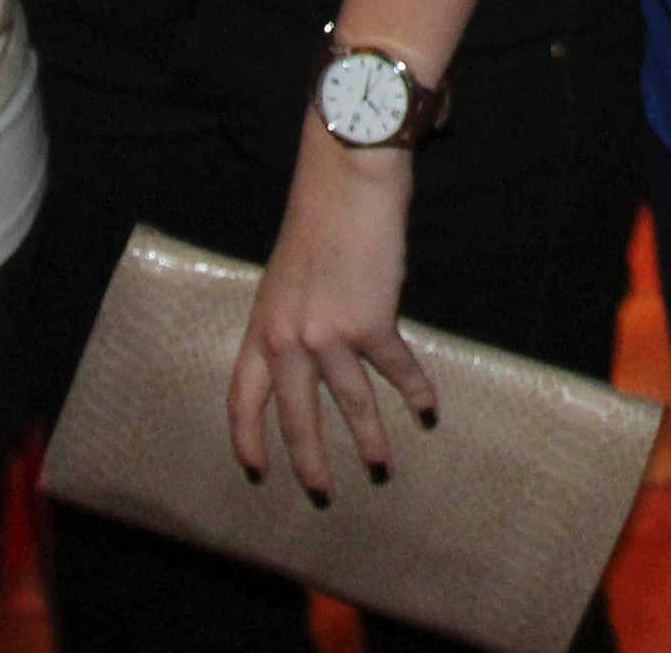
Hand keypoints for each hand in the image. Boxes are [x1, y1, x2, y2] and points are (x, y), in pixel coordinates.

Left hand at [229, 130, 438, 500]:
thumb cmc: (321, 216)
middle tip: (320, 491)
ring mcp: (328, 334)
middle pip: (293, 416)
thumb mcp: (288, 274)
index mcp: (262, 324)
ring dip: (368, 439)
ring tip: (381, 465)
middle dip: (309, 459)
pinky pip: (395, 370)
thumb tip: (309, 352)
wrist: (348, 178)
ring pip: (348, 404)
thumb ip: (292, 316)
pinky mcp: (371, 323)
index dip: (248, 437)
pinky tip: (427, 408)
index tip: (257, 468)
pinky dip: (414, 391)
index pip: (243, 396)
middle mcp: (287, 337)